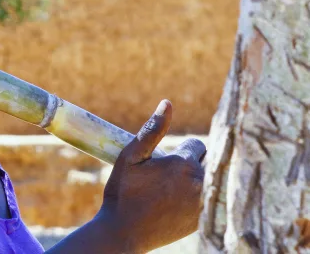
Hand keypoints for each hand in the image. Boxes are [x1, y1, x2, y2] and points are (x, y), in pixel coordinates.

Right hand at [98, 100, 205, 252]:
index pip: (196, 145)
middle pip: (207, 162)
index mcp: (183, 163)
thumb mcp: (131, 156)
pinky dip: (199, 199)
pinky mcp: (204, 220)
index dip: (180, 151)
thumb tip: (167, 103)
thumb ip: (152, 129)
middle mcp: (200, 182)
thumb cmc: (124, 191)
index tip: (165, 162)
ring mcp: (204, 203)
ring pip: (210, 181)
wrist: (124, 231)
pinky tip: (178, 205)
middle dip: (192, 164)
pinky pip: (210, 201)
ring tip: (173, 190)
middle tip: (169, 176)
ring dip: (198, 181)